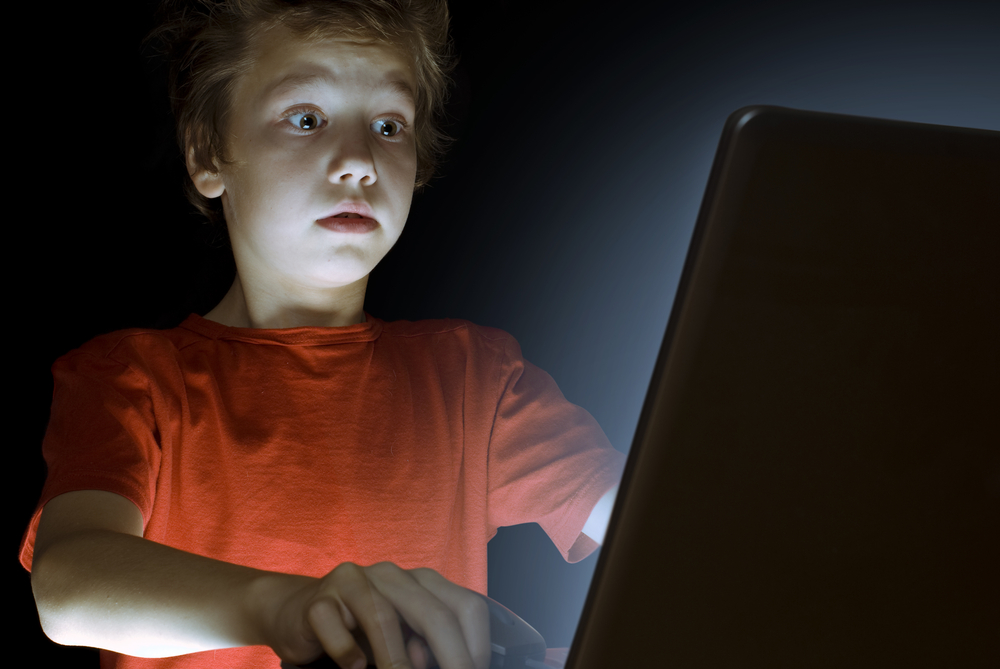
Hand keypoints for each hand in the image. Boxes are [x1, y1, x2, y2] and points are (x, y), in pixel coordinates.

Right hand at [262, 562, 490, 668]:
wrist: (297, 614)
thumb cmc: (360, 630)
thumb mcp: (403, 637)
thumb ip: (426, 645)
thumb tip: (452, 666)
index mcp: (421, 582)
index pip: (465, 606)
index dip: (477, 646)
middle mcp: (392, 576)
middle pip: (433, 614)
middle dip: (452, 658)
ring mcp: (353, 582)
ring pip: (384, 617)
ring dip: (397, 661)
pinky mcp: (319, 600)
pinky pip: (335, 627)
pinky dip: (346, 652)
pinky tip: (352, 667)